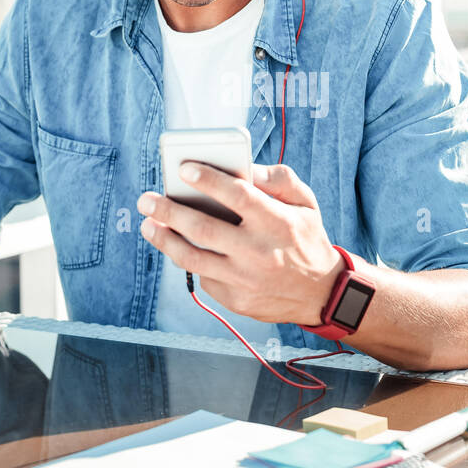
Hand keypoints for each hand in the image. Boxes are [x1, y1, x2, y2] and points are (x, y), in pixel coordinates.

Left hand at [137, 162, 345, 325]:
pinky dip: (190, 259)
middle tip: (146, 199)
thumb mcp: (306, 203)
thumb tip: (245, 168)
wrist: (321, 293)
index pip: (237, 196)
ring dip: (164, 239)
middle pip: (203, 228)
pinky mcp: (236, 300)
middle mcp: (258, 251)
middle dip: (168, 211)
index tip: (182, 168)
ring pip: (192, 258)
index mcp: (277, 222)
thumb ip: (279, 179)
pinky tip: (180, 246)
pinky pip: (204, 276)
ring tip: (148, 225)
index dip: (208, 180)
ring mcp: (245, 279)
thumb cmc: (306, 239)